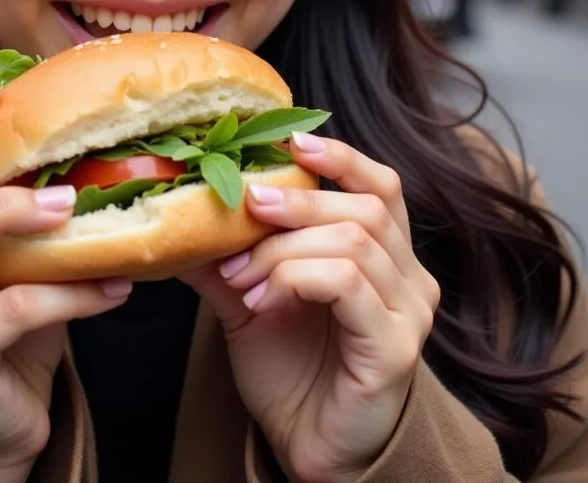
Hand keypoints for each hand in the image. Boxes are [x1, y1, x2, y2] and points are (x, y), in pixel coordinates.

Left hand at [182, 133, 439, 482]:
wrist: (307, 446)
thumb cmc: (290, 369)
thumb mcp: (250, 297)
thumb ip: (226, 253)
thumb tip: (178, 211)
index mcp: (385, 256)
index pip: (381, 185)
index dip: (340, 157)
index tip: (291, 140)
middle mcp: (409, 277)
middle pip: (365, 206)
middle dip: (297, 202)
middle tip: (248, 206)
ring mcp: (407, 313)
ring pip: (353, 240)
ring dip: (283, 248)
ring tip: (240, 275)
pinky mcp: (394, 347)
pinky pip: (347, 283)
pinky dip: (295, 278)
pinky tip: (261, 301)